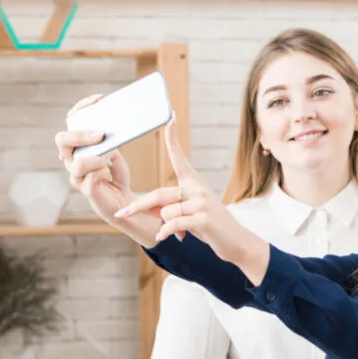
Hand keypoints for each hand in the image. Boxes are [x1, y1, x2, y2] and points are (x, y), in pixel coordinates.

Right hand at [55, 94, 161, 242]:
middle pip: (62, 140)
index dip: (81, 108)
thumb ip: (109, 141)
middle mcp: (71, 159)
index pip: (71, 121)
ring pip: (76, 162)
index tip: (99, 99)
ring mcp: (76, 175)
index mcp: (76, 146)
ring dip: (95, 158)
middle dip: (81, 135)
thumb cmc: (116, 174)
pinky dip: (102, 172)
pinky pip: (89, 178)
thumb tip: (110, 129)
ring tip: (109, 159)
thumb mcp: (116, 152)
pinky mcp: (85, 189)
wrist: (124, 200)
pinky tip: (109, 174)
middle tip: (101, 134)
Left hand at [117, 117, 271, 282]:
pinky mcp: (204, 219)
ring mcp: (202, 203)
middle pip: (159, 194)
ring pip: (165, 212)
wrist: (236, 241)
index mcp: (194, 182)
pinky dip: (167, 232)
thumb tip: (143, 208)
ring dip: (165, 225)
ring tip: (179, 232)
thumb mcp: (188, 212)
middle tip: (121, 214)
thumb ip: (167, 206)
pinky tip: (170, 238)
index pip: (180, 157)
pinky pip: (174, 223)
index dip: (173, 138)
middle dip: (138, 206)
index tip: (171, 117)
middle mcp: (198, 188)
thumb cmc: (210, 226)